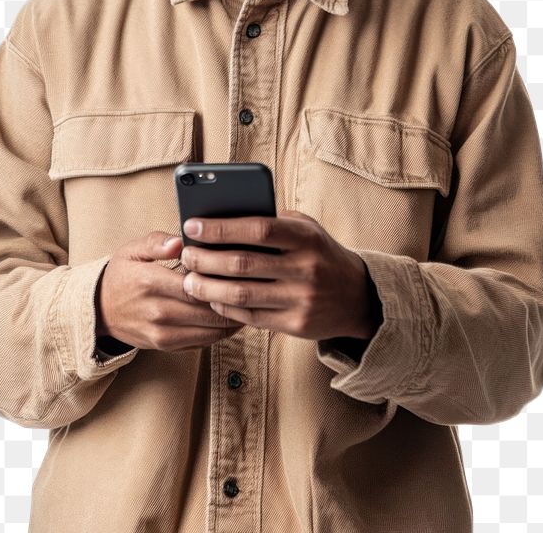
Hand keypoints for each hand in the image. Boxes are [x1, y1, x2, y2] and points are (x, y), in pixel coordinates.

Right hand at [94, 232, 244, 351]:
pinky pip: (202, 342)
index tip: (242, 269)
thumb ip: (157, 241)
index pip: (196, 283)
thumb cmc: (121, 274)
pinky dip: (221, 331)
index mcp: (150, 282)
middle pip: (208, 309)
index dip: (221, 279)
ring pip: (209, 329)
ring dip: (233, 318)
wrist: (98, 310)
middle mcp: (158, 311)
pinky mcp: (166, 346)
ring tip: (252, 302)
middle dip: (234, 300)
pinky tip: (235, 317)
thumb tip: (179, 241)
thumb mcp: (133, 249)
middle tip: (257, 287)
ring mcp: (162, 333)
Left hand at [178, 209, 378, 342]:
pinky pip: (251, 317)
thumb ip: (272, 221)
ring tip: (189, 281)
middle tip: (185, 255)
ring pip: (243, 295)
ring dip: (208, 288)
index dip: (221, 228)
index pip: (257, 229)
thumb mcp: (306, 228)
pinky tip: (211, 299)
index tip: (192, 226)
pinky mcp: (297, 325)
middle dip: (206, 259)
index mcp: (306, 237)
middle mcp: (306, 268)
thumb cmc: (320, 253)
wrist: (357, 296)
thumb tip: (222, 216)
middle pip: (243, 264)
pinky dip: (226, 308)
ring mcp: (302, 299)